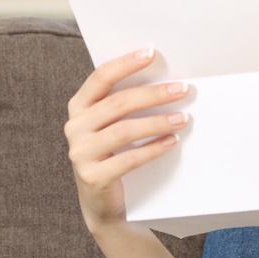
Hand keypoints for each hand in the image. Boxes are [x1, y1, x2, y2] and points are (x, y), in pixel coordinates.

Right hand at [64, 47, 190, 234]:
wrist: (102, 202)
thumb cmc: (114, 154)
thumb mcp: (113, 125)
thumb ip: (125, 104)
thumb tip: (164, 79)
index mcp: (78, 107)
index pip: (101, 78)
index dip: (125, 64)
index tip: (152, 54)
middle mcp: (74, 127)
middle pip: (117, 103)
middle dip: (153, 94)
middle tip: (182, 90)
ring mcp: (80, 153)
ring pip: (124, 131)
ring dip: (158, 122)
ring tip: (184, 118)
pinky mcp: (93, 177)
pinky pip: (129, 159)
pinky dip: (154, 149)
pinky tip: (172, 142)